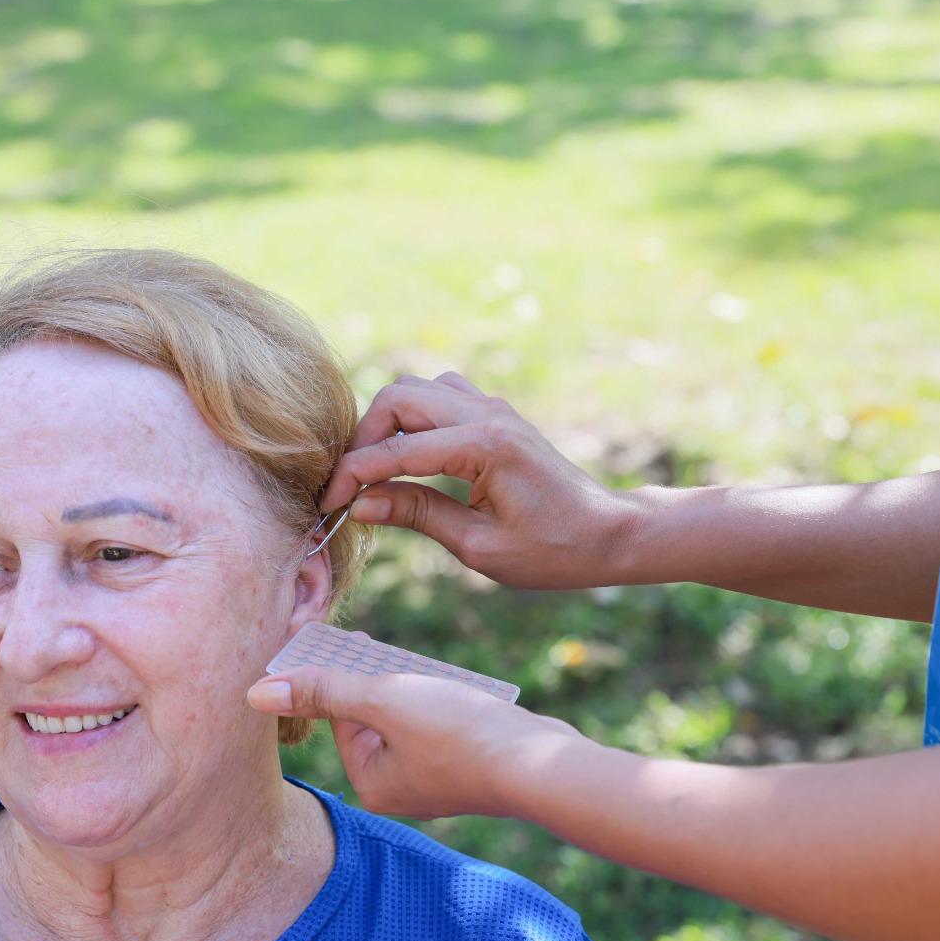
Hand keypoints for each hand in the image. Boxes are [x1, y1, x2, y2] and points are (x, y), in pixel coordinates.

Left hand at [247, 667, 583, 819]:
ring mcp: (434, 779)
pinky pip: (435, 724)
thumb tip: (255, 694)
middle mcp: (397, 788)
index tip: (351, 638)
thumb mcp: (386, 698)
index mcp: (370, 781)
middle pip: (370, 714)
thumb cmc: (462, 732)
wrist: (544, 763)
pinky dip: (439, 698)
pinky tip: (454, 686)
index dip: (343, 670)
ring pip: (404, 715)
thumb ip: (325, 689)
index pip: (340, 713)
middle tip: (384, 649)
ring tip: (424, 669)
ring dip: (409, 684)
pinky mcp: (464, 765)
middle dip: (376, 678)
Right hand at [320, 373, 641, 588]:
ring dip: (389, 423)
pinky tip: (412, 458)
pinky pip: (440, 397)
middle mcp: (487, 414)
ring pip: (417, 389)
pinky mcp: (496, 415)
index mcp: (484, 447)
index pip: (396, 451)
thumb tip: (361, 504)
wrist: (609, 532)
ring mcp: (493, 408)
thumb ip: (418, 516)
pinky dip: (415, 419)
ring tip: (378, 472)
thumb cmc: (554, 551)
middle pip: (398, 397)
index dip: (354, 476)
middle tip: (353, 485)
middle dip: (365, 438)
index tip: (329, 505)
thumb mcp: (480, 547)